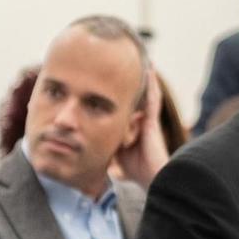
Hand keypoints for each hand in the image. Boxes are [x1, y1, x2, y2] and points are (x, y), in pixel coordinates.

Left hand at [114, 70, 170, 187]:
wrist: (153, 179)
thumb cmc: (136, 172)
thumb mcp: (115, 156)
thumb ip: (105, 146)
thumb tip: (85, 142)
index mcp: (132, 129)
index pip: (124, 109)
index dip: (118, 96)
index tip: (108, 82)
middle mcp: (141, 122)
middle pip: (133, 98)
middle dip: (129, 82)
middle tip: (122, 63)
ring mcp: (148, 120)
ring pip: (144, 94)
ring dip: (142, 78)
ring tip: (139, 59)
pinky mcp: (153, 120)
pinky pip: (153, 98)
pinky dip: (151, 83)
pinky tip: (149, 69)